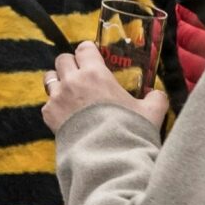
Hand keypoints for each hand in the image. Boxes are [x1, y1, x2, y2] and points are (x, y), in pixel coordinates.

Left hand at [43, 40, 166, 134]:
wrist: (108, 156)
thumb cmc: (130, 130)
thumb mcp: (151, 112)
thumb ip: (156, 99)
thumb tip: (157, 94)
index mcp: (95, 74)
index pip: (84, 49)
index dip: (88, 50)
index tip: (91, 54)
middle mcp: (72, 81)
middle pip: (62, 59)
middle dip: (71, 64)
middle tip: (81, 74)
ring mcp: (57, 97)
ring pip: (50, 78)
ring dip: (58, 81)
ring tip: (69, 91)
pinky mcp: (48, 114)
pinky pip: (48, 103)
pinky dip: (55, 106)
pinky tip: (67, 115)